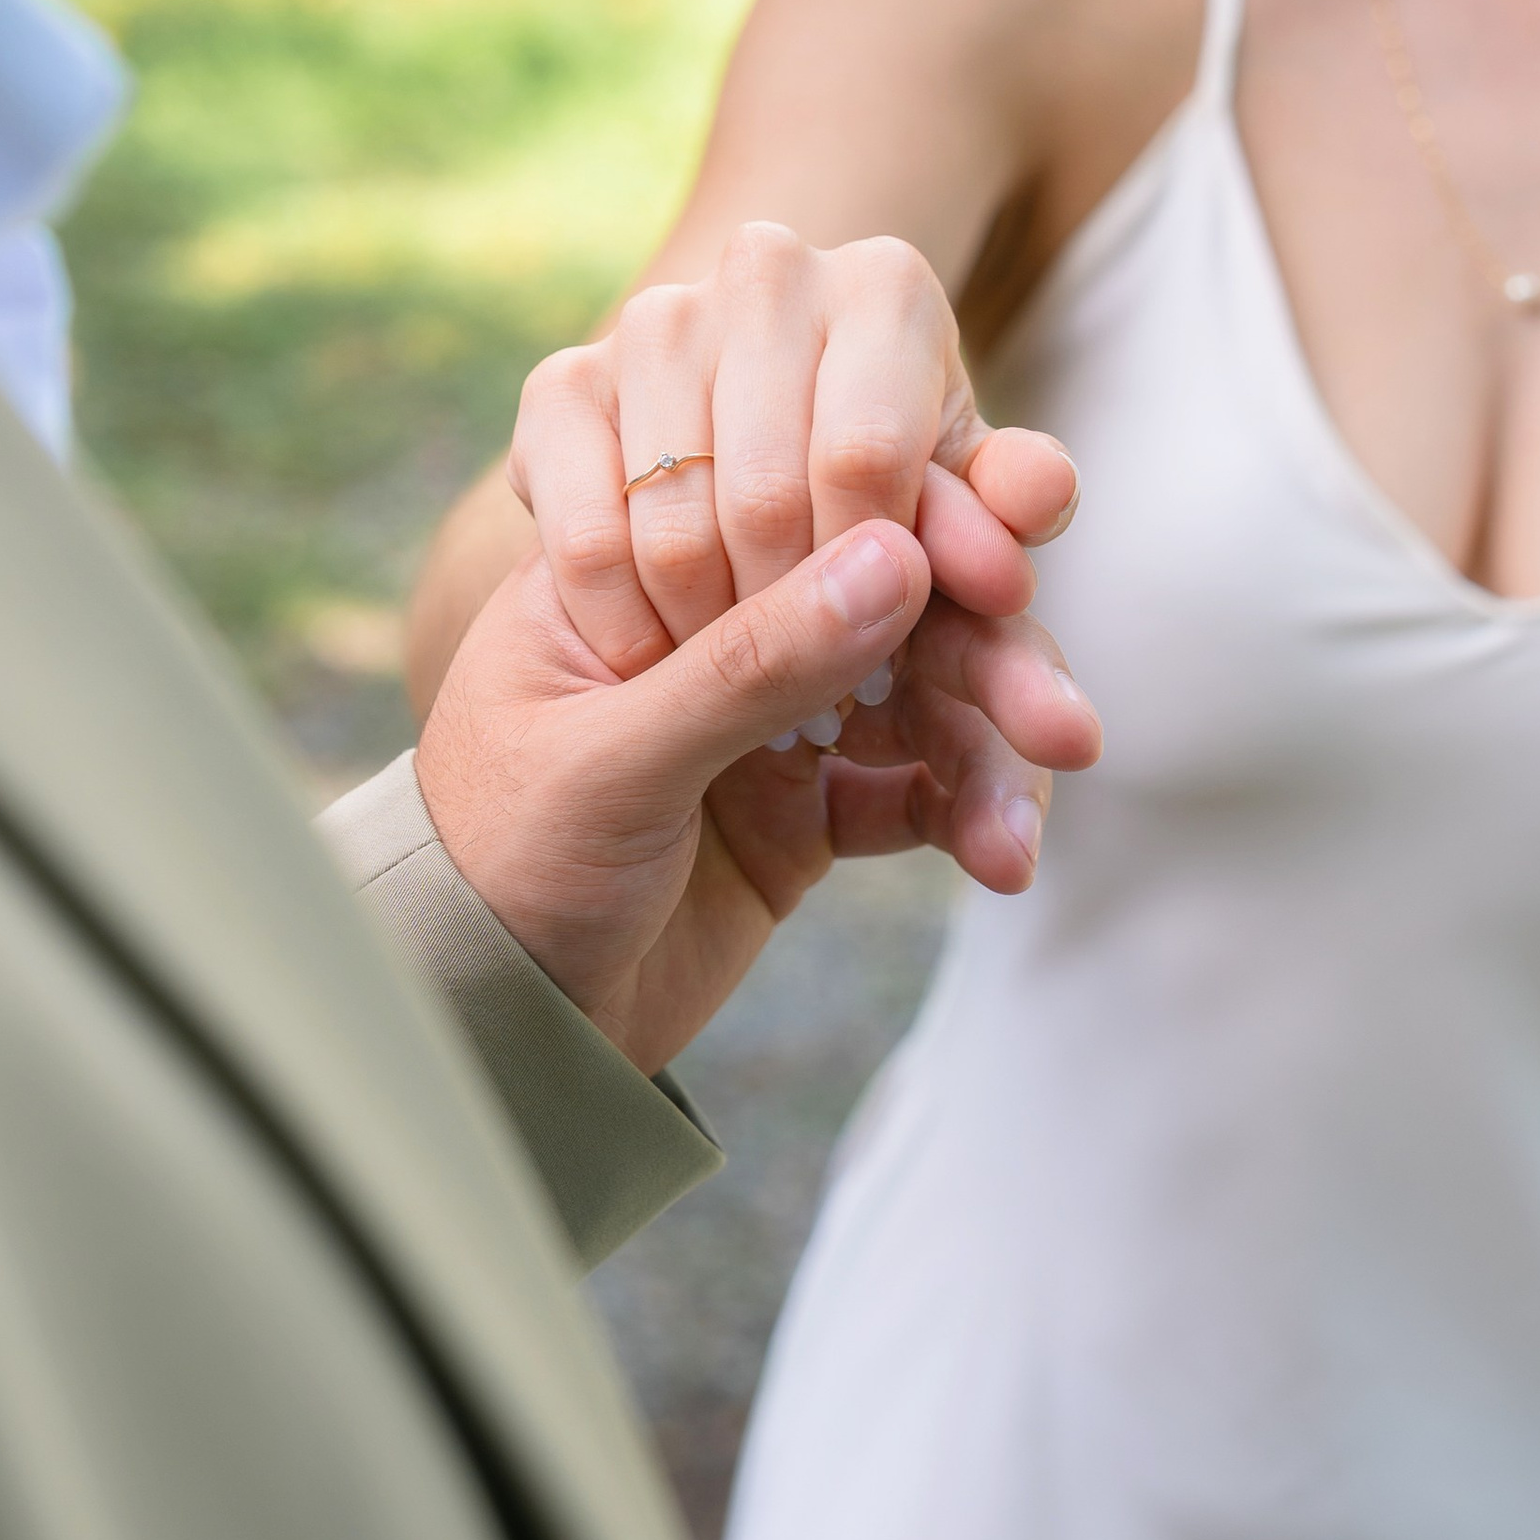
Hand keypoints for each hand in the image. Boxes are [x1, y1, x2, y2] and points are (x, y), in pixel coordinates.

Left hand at [415, 519, 1100, 1074]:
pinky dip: (964, 814)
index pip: (805, 502)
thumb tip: (900, 555)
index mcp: (644, 561)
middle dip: (986, 659)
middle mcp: (716, 620)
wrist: (478, 1037)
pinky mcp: (801, 811)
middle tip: (1061, 722)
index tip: (1005, 569)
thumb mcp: (611, 760)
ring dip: (992, 748)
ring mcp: (765, 715)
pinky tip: (1001, 856)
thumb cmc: (493, 870)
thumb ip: (752, 662)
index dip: (922, 526)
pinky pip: (912, 790)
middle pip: (887, 597)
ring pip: (919, 694)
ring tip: (1028, 822)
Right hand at [508, 223, 1077, 675]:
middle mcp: (768, 268)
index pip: (868, 456)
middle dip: (792, 625)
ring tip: (746, 682)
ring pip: (673, 524)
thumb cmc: (888, 533)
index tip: (886, 650)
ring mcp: (652, 319)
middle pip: (767, 496)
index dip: (874, 580)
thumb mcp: (957, 560)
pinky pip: (582, 535)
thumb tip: (1028, 532)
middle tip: (811, 692)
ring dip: (708, 640)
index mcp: (889, 286)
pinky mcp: (557, 385)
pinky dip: (623, 626)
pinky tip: (661, 662)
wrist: (745, 506)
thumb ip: (1000, 565)